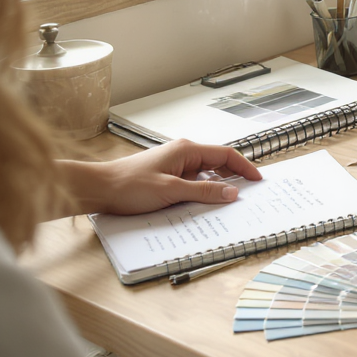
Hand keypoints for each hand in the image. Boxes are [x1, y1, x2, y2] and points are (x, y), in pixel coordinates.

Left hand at [60, 139, 261, 215]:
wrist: (98, 189)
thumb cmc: (129, 186)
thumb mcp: (171, 191)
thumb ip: (204, 191)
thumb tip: (233, 192)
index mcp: (187, 150)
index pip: (226, 155)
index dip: (245, 167)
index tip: (258, 182)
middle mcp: (183, 154)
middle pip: (218, 164)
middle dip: (234, 179)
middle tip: (247, 197)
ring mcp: (174, 165)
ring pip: (205, 175)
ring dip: (216, 188)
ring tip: (227, 205)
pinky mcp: (167, 177)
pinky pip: (192, 183)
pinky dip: (201, 193)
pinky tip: (203, 207)